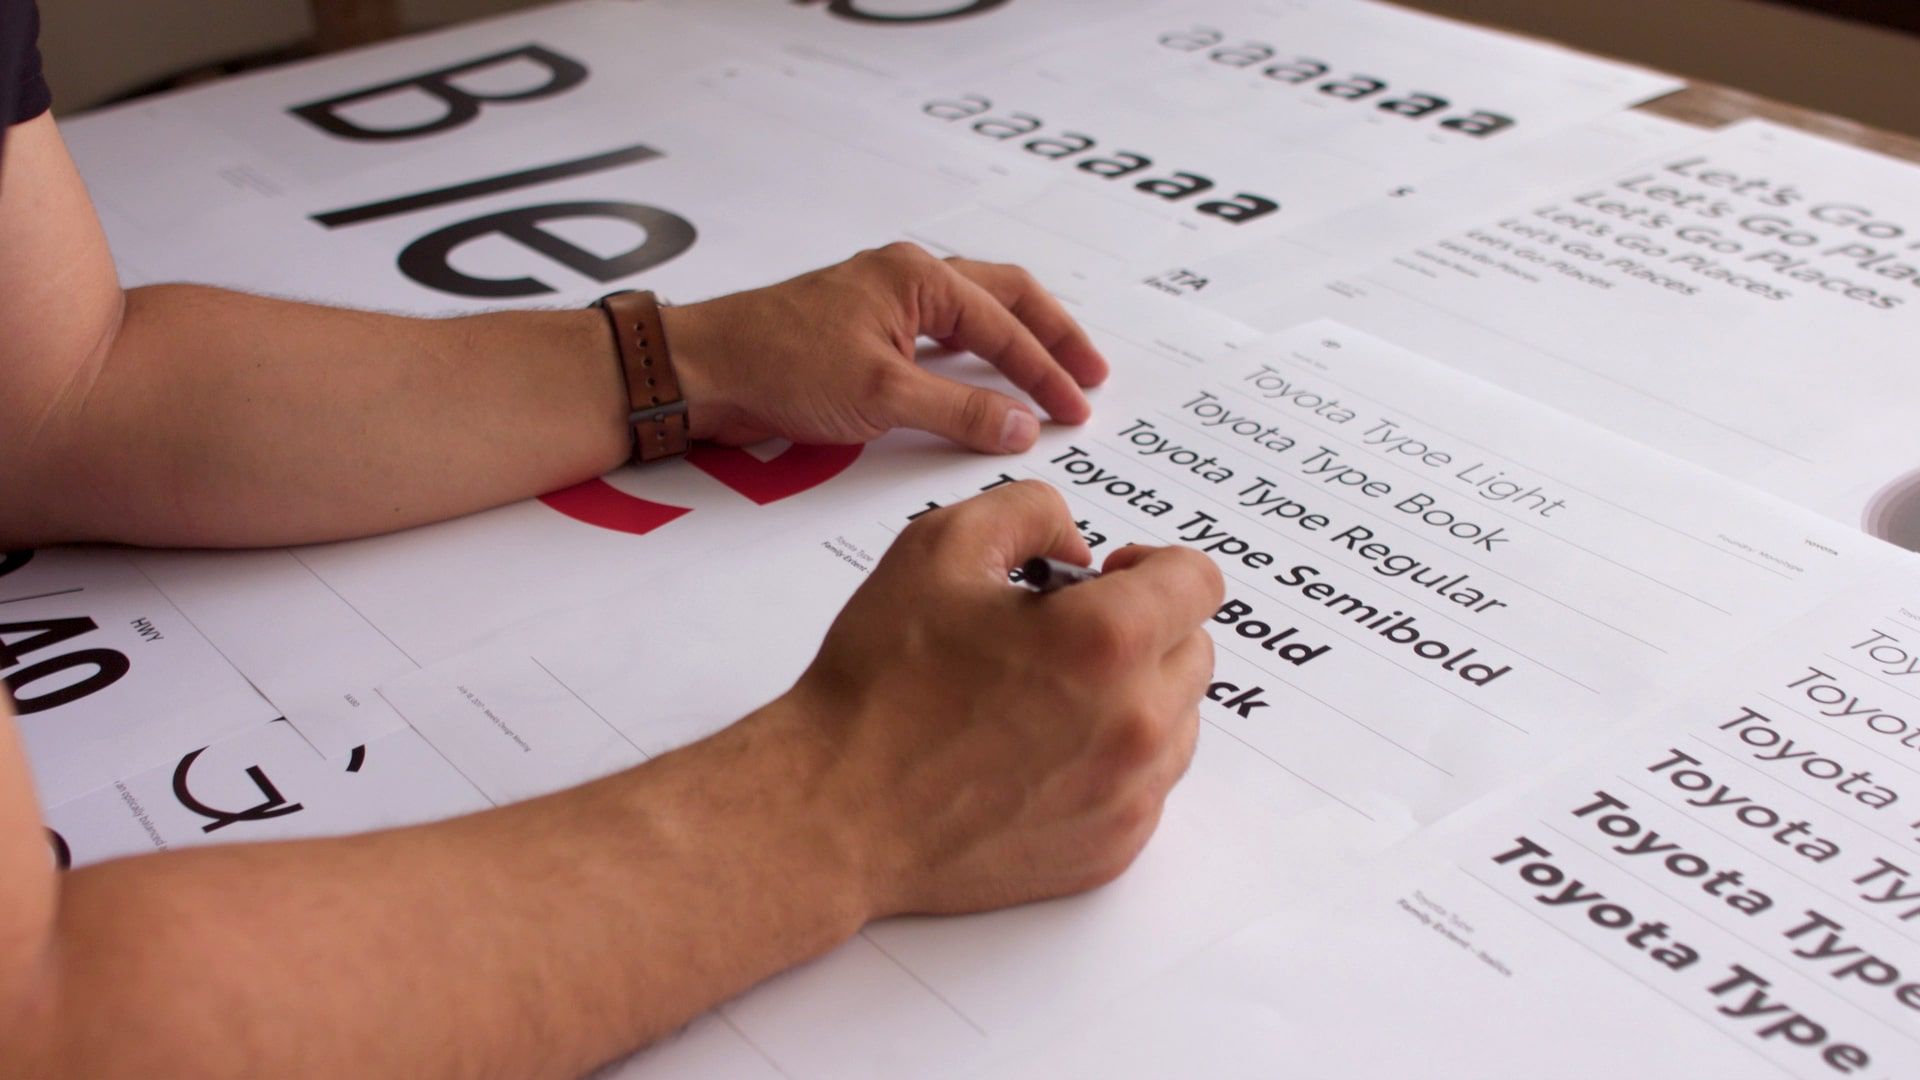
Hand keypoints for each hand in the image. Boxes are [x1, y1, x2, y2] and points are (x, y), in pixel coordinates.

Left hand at [660, 243, 1108, 453]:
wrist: (706, 370)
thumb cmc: (780, 366)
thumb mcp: (882, 397)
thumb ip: (960, 412)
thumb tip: (1023, 426)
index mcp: (918, 277)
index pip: (1005, 324)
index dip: (1047, 370)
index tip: (1078, 408)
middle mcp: (907, 278)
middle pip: (1004, 297)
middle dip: (1051, 336)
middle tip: (1091, 375)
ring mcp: (886, 302)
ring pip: (973, 314)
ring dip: (1015, 343)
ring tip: (1053, 376)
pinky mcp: (866, 334)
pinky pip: (940, 338)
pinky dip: (975, 359)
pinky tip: (987, 384)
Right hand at [765, 480, 1223, 916]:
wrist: (837, 808)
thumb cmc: (880, 681)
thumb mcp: (939, 546)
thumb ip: (1029, 510)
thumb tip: (1078, 542)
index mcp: (1107, 639)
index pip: (1198, 581)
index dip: (1155, 565)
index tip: (1109, 577)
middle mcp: (1137, 721)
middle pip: (1195, 650)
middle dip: (1145, 629)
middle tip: (1065, 636)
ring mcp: (1130, 794)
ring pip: (1179, 721)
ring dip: (1136, 694)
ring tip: (1054, 696)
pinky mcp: (1113, 847)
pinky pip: (1149, 786)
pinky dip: (1114, 761)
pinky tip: (1044, 753)